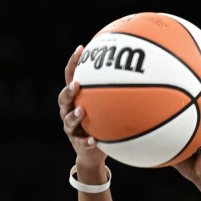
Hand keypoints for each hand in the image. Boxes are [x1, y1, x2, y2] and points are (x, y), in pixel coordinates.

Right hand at [58, 45, 106, 167]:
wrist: (92, 152)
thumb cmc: (101, 123)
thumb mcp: (106, 106)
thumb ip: (114, 91)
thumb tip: (137, 72)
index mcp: (76, 99)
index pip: (70, 77)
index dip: (73, 63)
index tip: (81, 49)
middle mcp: (69, 111)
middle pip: (63, 98)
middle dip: (69, 90)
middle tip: (77, 84)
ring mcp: (71, 127)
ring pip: (68, 120)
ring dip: (74, 115)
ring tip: (82, 112)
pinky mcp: (78, 143)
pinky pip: (81, 142)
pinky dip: (87, 141)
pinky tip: (94, 140)